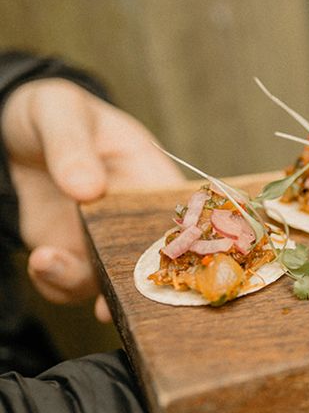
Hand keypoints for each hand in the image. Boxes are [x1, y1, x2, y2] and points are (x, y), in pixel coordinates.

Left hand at [2, 78, 184, 320]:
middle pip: (156, 265)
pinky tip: (41, 263)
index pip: (185, 222)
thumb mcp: (62, 112)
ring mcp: (105, 243)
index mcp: (154, 183)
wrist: (20, 134)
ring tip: (49, 262)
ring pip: (113, 283)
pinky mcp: (74, 256)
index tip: (166, 265)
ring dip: (89, 290)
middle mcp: (136, 222)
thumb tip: (88, 189)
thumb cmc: (58, 113)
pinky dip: (56, 285)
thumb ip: (72, 144)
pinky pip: (72, 285)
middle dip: (141, 289)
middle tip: (112, 300)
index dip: (185, 249)